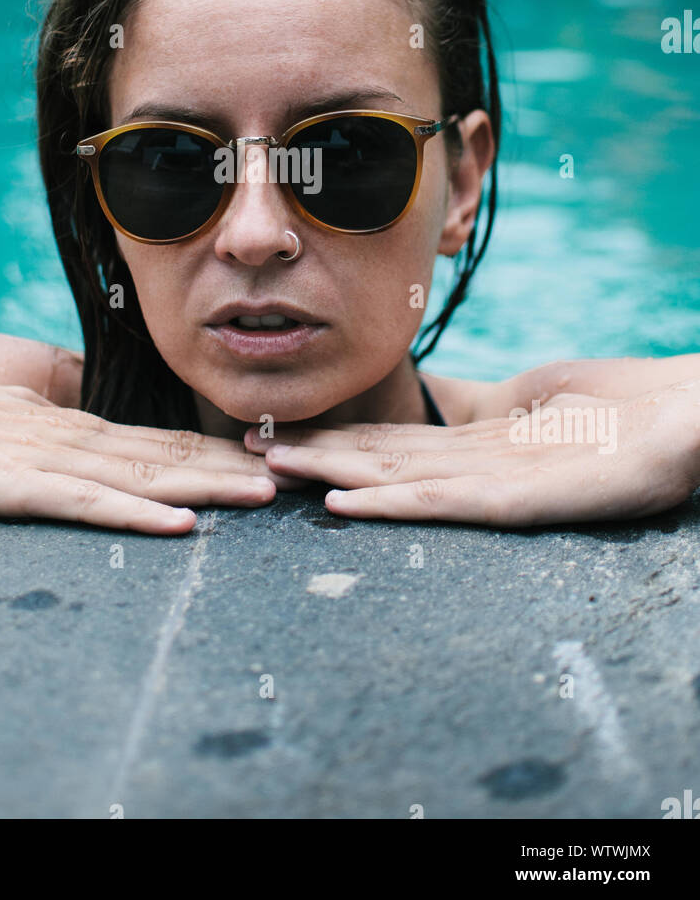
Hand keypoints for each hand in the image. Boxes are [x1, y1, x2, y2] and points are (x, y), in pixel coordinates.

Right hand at [0, 350, 278, 533]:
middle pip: (171, 458)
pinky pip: (91, 506)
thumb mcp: (19, 415)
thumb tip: (102, 437)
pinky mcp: (23, 489)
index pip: (161, 442)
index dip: (216, 451)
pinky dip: (140, 517)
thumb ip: (62, 425)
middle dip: (235, 468)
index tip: (267, 458)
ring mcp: (55, 465)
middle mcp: (80, 443)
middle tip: (298, 475)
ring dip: (209, 487)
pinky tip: (182, 526)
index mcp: (79, 428)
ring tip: (265, 493)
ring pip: (146, 478)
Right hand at [244, 381, 699, 526]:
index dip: (336, 439)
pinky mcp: (531, 501)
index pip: (395, 445)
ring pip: (402, 483)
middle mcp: (482, 474)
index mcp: (482, 450)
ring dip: (334, 479)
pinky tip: (345, 503)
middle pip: (385, 465)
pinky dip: (392, 505)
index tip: (278, 429)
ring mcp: (503, 490)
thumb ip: (486, 404)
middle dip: (316, 459)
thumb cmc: (623, 407)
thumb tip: (440, 394)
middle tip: (244, 453)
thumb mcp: (541, 395)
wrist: (693, 416)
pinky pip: (450, 503)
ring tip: (273, 469)